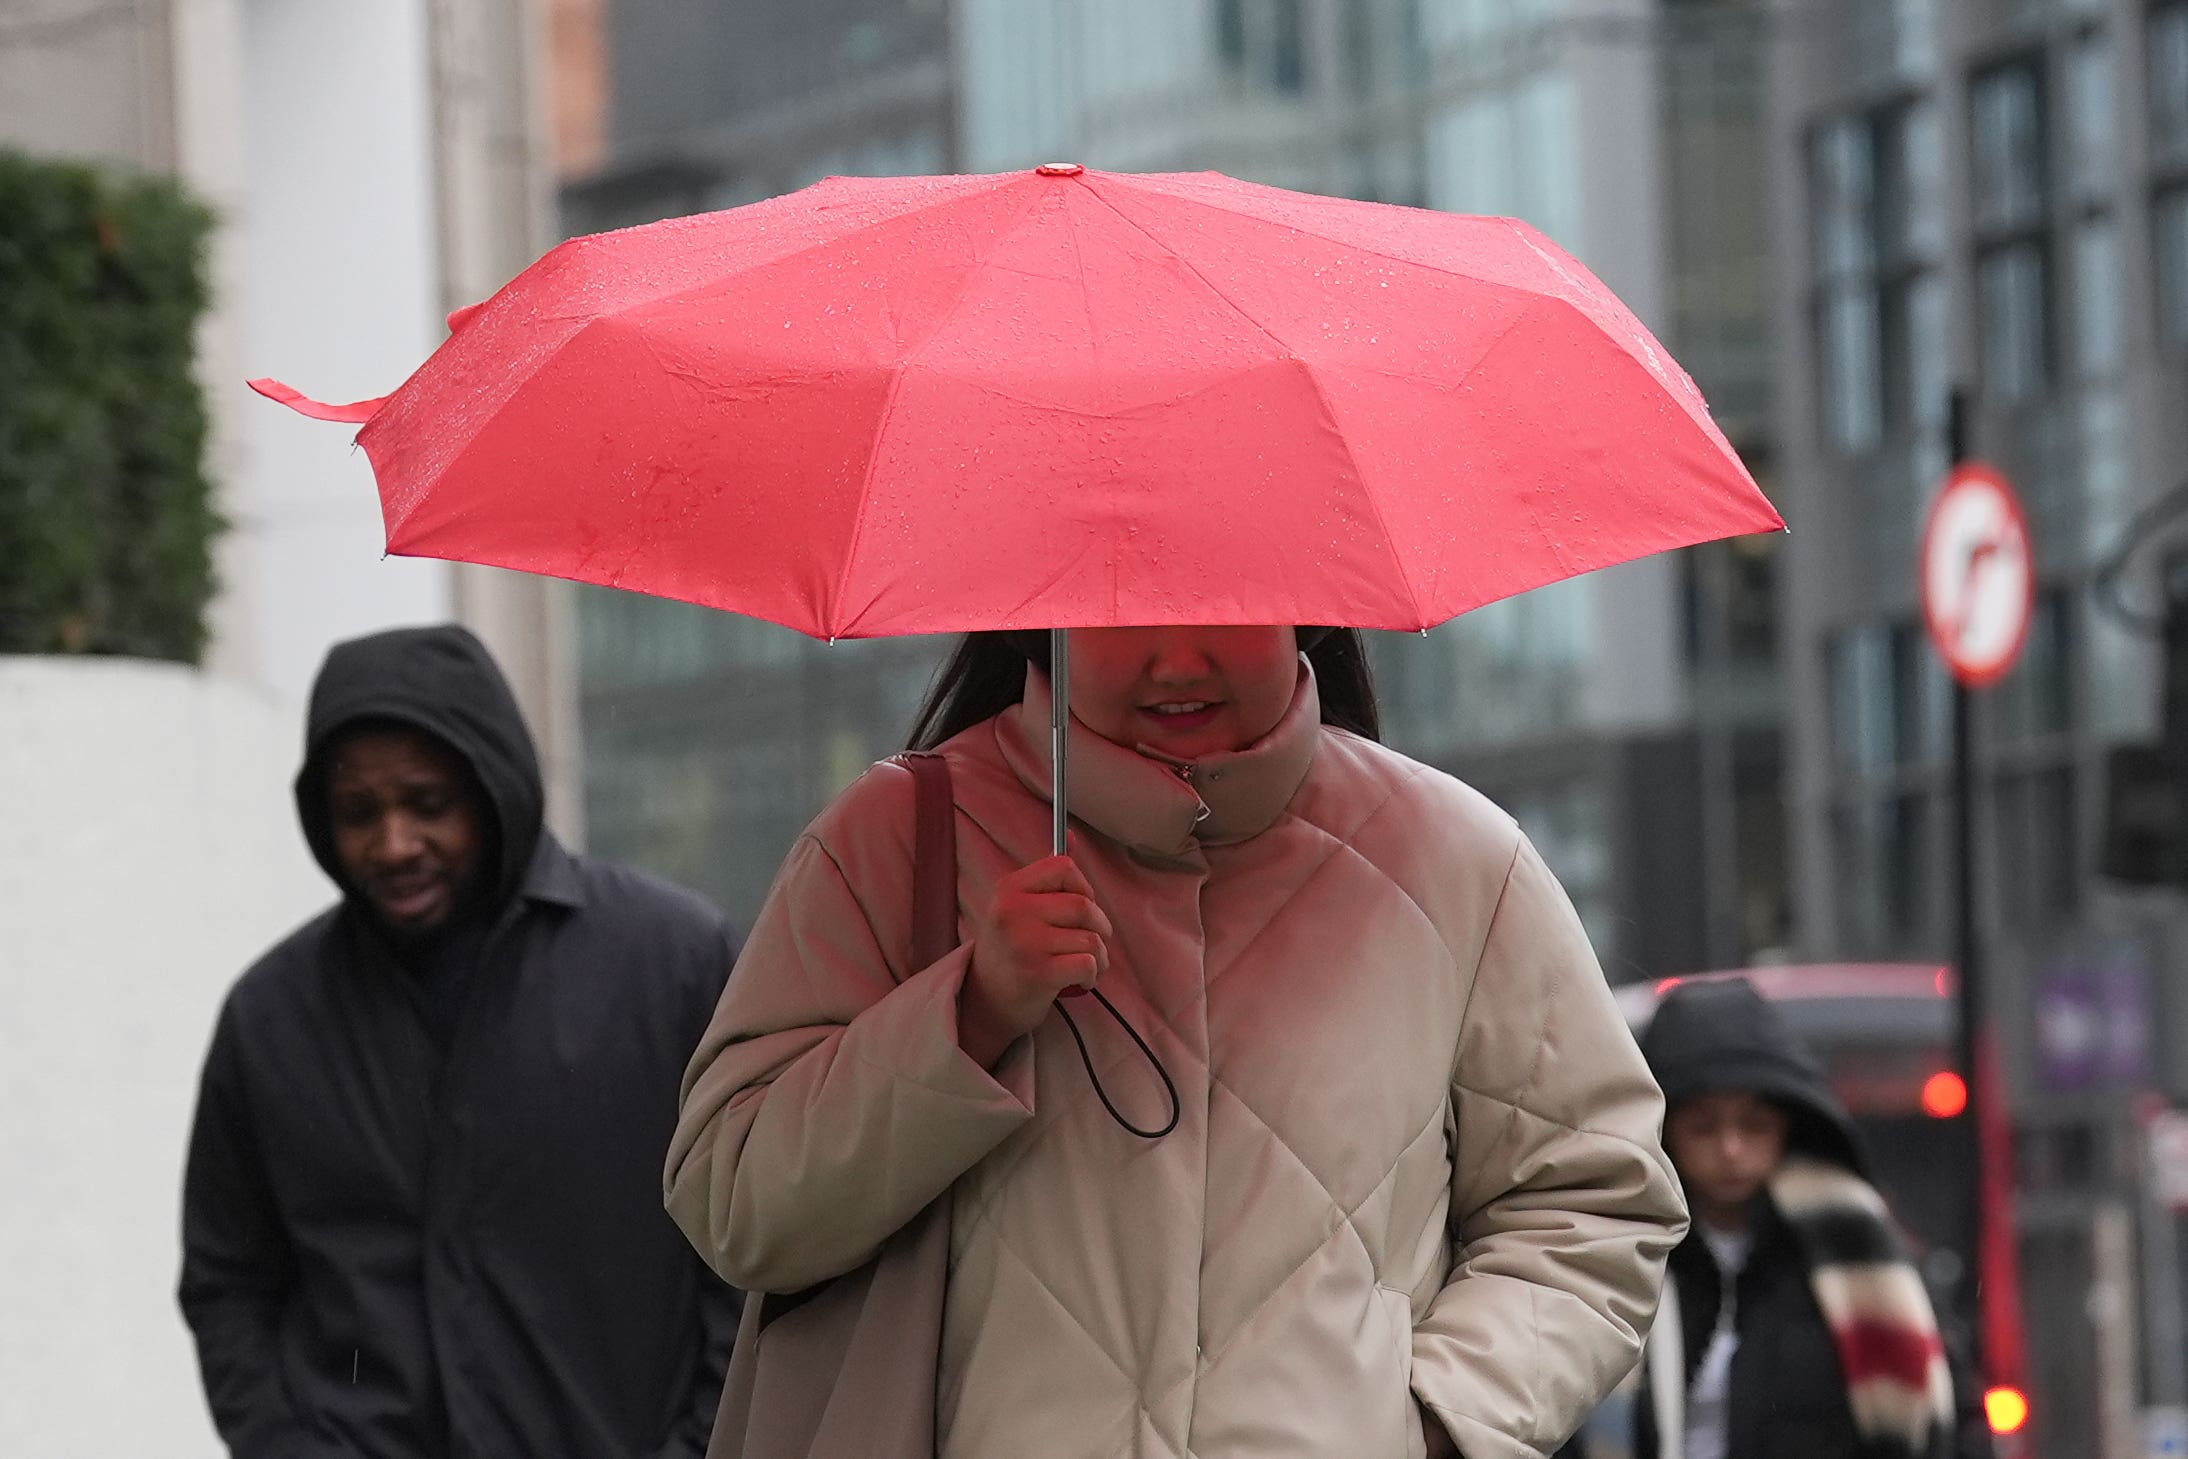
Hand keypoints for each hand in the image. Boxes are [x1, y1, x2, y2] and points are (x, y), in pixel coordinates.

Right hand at [957, 855, 1111, 1067]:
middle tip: (1093, 942)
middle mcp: (1013, 912)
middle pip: (1084, 905)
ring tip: (1086, 965)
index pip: (1064, 867)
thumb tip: (1075, 836)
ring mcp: (1025, 943)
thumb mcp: (1018, 907)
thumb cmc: (1011, 950)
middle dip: (1100, 926)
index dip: (1083, 887)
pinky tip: (1080, 980)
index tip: (1080, 909)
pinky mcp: (1038, 974)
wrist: (985, 1001)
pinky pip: (1089, 963)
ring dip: (1100, 956)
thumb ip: (1047, 877)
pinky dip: (1093, 974)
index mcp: (1010, 889)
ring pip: (1091, 938)